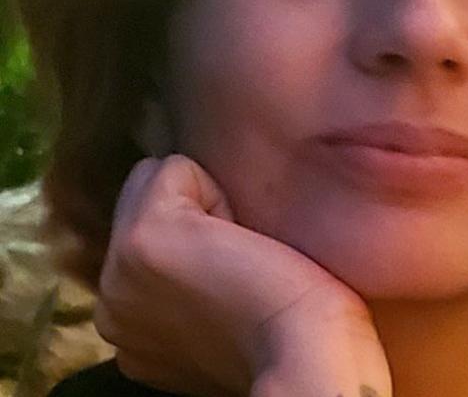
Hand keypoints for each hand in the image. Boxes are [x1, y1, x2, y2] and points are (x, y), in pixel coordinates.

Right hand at [94, 155, 391, 396]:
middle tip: (236, 263)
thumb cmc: (284, 327)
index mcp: (126, 320)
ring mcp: (116, 271)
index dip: (200, 231)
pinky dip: (214, 191)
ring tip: (236, 254)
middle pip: (143, 195)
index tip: (233, 276)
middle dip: (195, 210)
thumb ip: (188, 273)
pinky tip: (236, 243)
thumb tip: (209, 225)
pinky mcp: (141, 240)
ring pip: (156, 177)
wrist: (303, 354)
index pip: (147, 228)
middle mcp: (110, 300)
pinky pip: (176, 168)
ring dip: (205, 202)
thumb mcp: (214, 304)